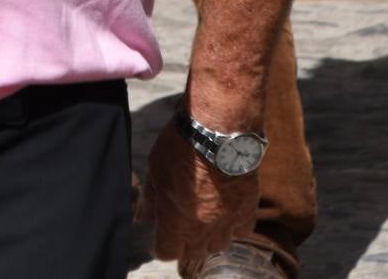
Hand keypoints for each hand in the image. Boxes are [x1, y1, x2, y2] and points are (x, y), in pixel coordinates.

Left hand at [143, 123, 259, 268]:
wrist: (219, 134)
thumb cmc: (181, 149)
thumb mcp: (155, 171)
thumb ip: (149, 200)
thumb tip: (141, 218)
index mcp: (175, 221)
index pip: (166, 252)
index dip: (160, 246)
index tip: (159, 237)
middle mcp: (203, 229)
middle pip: (192, 253)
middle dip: (183, 243)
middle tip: (179, 225)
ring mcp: (227, 223)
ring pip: (217, 246)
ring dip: (208, 238)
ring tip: (202, 220)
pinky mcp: (247, 212)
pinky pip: (240, 232)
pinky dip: (232, 227)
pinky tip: (224, 213)